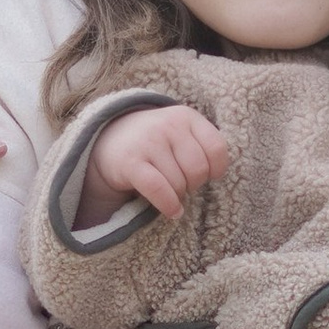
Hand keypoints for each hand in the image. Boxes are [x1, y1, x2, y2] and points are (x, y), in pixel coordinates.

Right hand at [85, 102, 230, 229]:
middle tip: (182, 183)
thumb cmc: (156, 142)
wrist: (110, 139)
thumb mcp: (180, 133)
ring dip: (177, 195)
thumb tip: (218, 175)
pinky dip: (169, 205)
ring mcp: (148, 142)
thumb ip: (202, 146)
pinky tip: (172, 211)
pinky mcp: (131, 162)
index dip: (216, 169)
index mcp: (186, 116)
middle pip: (198, 170)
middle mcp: (168, 125)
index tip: (207, 175)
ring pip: (178, 184)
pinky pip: (159, 190)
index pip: (217, 148)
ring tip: (168, 189)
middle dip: (194, 184)